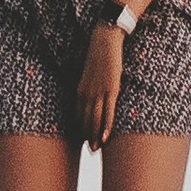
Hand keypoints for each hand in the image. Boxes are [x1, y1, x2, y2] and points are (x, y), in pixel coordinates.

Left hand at [78, 19, 125, 149]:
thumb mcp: (89, 74)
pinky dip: (106, 127)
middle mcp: (87, 93)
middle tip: (92, 150)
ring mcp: (99, 92)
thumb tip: (93, 98)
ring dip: (95, 136)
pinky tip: (105, 138)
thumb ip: (89, 86)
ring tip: (96, 149)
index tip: (85, 140)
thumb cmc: (98, 56)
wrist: (105, 40)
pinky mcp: (111, 89)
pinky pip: (108, 112)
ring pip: (95, 120)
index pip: (79, 116)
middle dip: (88, 137)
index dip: (81, 129)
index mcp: (80, 90)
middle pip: (86, 121)